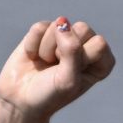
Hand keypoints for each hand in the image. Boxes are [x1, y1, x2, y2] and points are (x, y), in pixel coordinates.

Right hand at [0, 17, 115, 121]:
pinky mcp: (43, 32)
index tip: (74, 74)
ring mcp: (64, 37)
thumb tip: (62, 23)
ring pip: (60, 25)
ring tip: (46, 64)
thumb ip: (72, 51)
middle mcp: (86, 47)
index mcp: (101, 62)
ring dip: (48, 49)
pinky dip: (33, 45)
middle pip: (83, 28)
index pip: (100, 43)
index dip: (82, 58)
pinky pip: (40, 27)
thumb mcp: (68, 80)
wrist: (21, 99)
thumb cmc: (51, 95)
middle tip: (58, 67)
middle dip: (65, 50)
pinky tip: (34, 57)